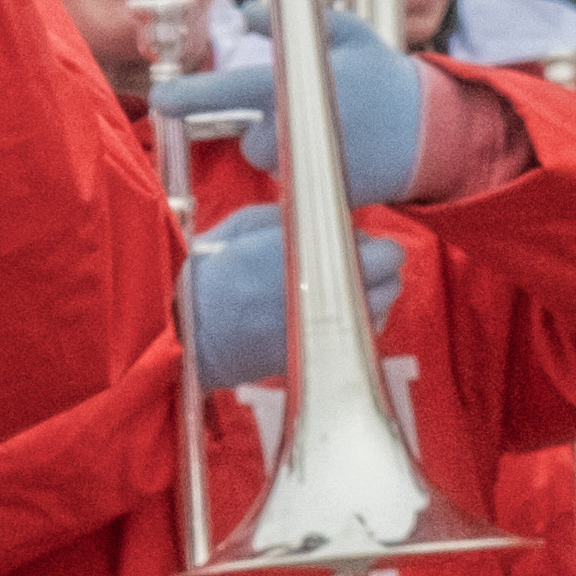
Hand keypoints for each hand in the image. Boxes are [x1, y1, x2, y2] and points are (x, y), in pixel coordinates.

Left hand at [151, 9, 504, 207]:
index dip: (192, 93)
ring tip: (330, 132)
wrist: (431, 134)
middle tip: (306, 110)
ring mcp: (308, 166)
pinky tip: (340, 153)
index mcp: (295, 89)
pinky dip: (308, 168)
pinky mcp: (321, 193)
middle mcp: (295, 131)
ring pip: (271, 160)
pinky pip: (295, 181)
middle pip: (250, 137)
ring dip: (286, 147)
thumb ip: (292, 23)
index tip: (162, 97)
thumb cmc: (386, 79)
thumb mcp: (349, 35)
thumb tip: (251, 10)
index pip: (231, 91)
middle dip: (267, 125)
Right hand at [180, 206, 409, 395]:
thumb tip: (334, 223)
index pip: (376, 251)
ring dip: (374, 295)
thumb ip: (296, 220)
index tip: (362, 241)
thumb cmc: (211, 269)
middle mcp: (324, 292)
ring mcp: (323, 328)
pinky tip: (342, 312)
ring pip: (380, 310)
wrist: (187, 326)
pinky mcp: (317, 354)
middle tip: (362, 261)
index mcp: (307, 254)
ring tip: (351, 286)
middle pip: (387, 281)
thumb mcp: (247, 225)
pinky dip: (360, 321)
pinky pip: (361, 337)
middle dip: (381, 267)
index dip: (374, 245)